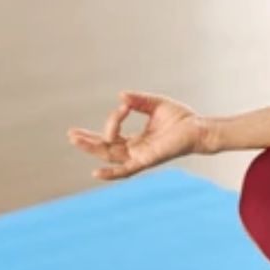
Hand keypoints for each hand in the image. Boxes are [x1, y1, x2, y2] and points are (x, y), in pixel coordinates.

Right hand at [67, 90, 205, 180]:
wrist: (199, 128)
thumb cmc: (181, 119)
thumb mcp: (155, 104)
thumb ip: (138, 100)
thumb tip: (121, 96)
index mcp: (137, 140)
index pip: (114, 134)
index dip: (113, 119)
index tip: (124, 104)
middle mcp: (136, 150)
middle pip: (105, 148)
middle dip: (87, 141)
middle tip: (70, 134)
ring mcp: (140, 157)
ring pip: (110, 155)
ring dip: (92, 148)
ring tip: (75, 139)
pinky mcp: (147, 160)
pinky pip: (126, 170)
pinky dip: (111, 173)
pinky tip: (96, 173)